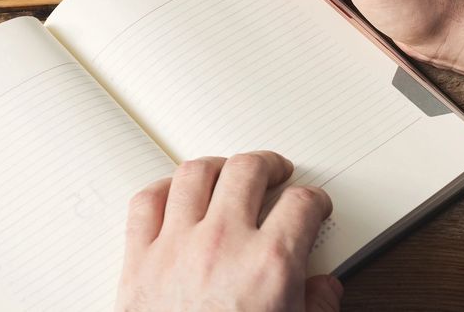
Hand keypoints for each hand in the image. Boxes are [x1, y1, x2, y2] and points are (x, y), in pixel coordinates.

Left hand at [117, 152, 342, 311]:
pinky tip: (172, 192)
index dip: (315, 201)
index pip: (302, 205)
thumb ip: (316, 308)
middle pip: (247, 171)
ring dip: (216, 167)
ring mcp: (176, 246)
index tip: (313, 205)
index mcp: (269, 264)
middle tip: (276, 173)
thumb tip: (324, 289)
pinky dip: (161, 189)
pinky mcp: (138, 258)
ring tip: (227, 172)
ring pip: (194, 174)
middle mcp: (223, 243)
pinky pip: (145, 203)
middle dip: (268, 166)